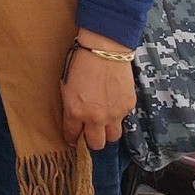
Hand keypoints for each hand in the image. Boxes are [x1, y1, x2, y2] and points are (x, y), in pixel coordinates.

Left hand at [60, 31, 136, 149]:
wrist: (104, 50)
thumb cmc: (81, 63)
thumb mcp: (66, 86)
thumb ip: (70, 107)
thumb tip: (73, 120)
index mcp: (75, 111)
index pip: (72, 135)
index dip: (72, 137)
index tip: (73, 137)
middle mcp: (95, 117)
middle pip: (96, 144)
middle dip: (91, 140)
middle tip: (90, 132)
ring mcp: (114, 114)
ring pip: (112, 137)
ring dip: (107, 132)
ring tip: (103, 121)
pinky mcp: (128, 106)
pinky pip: (123, 120)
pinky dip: (118, 116)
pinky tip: (112, 104)